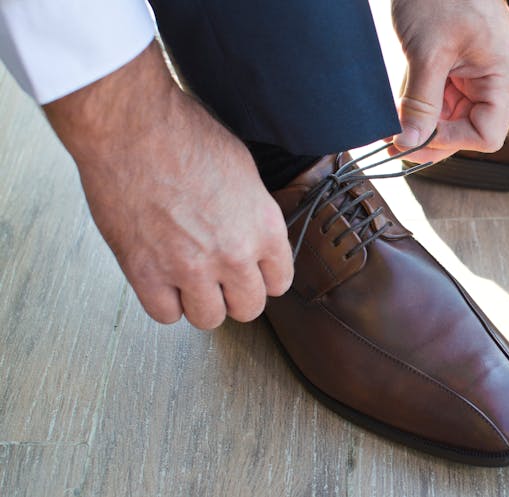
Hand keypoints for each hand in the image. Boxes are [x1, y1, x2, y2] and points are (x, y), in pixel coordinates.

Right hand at [44, 42, 293, 329]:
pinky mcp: (146, 272)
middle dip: (235, 294)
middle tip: (219, 277)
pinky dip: (165, 302)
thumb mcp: (243, 169)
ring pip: (208, 318)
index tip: (251, 271)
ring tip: (189, 279)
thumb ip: (253, 212)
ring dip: (201, 302)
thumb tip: (252, 233)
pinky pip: (165, 315)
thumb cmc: (185, 133)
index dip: (263, 277)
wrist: (132, 125)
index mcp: (264, 227)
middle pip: (248, 308)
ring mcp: (190, 268)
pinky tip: (162, 280)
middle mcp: (234, 254)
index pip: (279, 282)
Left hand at [391, 0, 508, 162]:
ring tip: (395, 123)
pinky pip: (444, 97)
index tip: (417, 141)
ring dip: (424, 122)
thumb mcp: (427, 53)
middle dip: (433, 136)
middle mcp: (496, 78)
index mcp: (503, 75)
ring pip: (453, 116)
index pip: (488, 134)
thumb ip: (420, 103)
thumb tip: (410, 141)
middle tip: (397, 141)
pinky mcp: (460, 65)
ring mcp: (478, 72)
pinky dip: (423, 104)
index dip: (452, 143)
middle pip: (469, 128)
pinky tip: (402, 104)